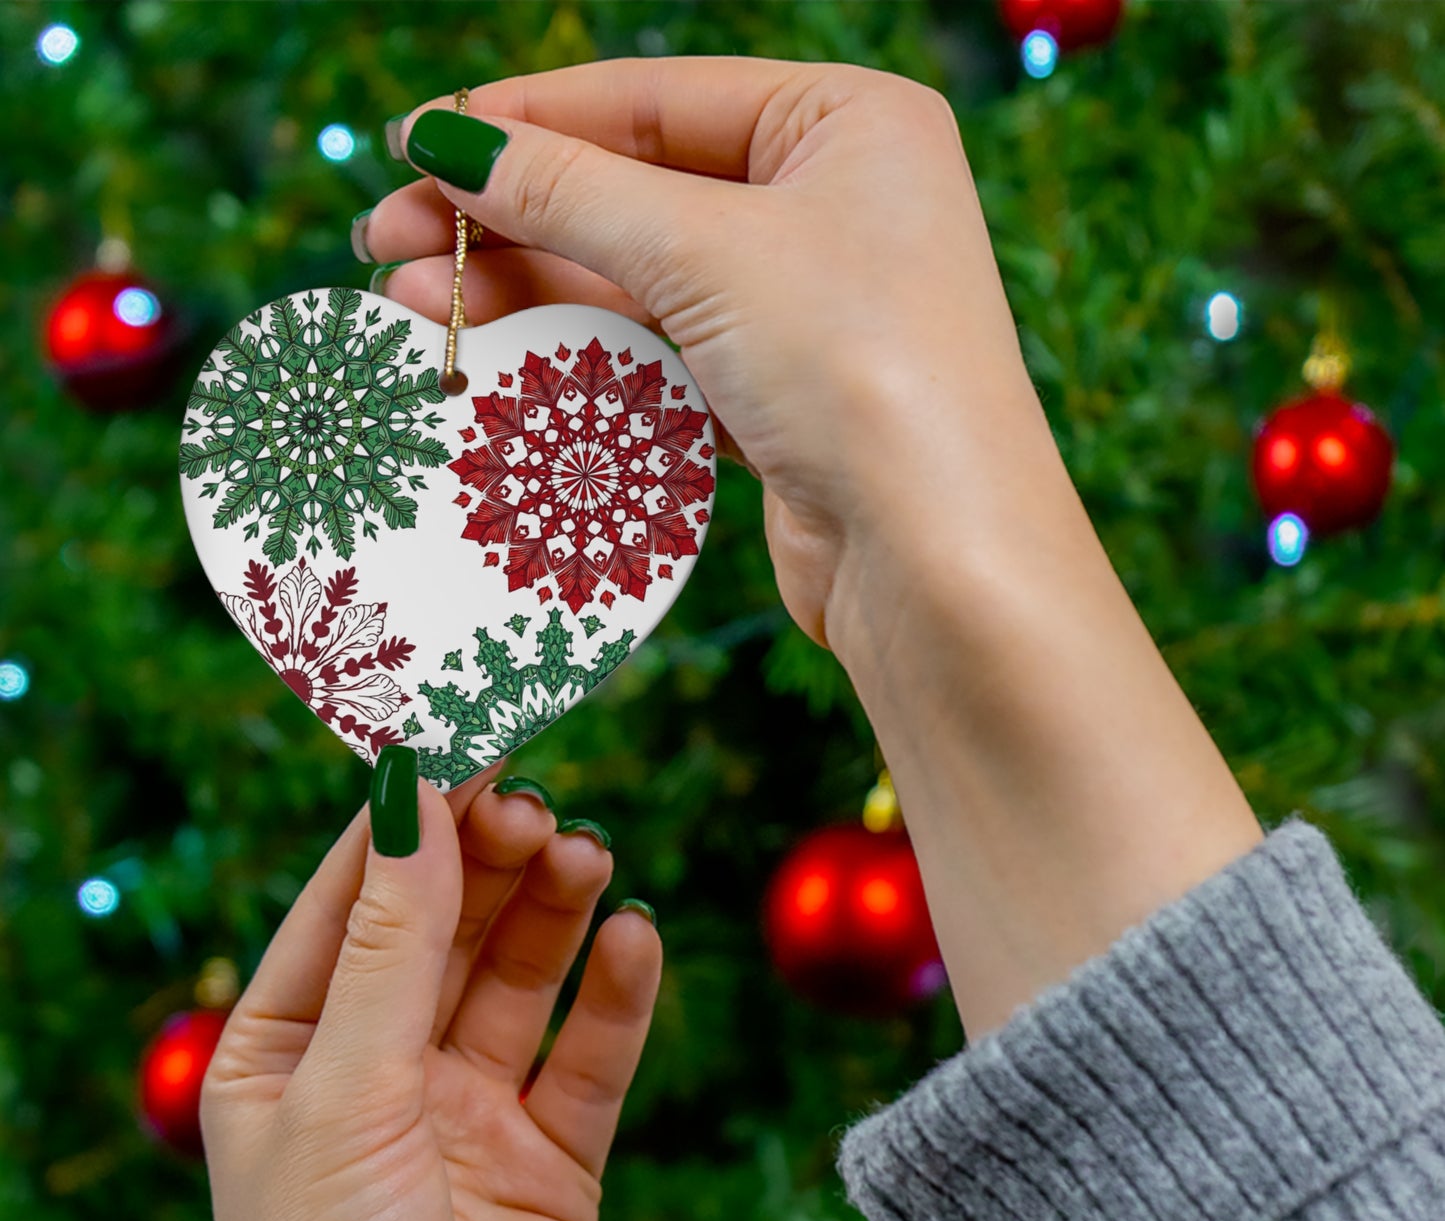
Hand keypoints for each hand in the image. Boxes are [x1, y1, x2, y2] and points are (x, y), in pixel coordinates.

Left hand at [201, 761, 660, 1220]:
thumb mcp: (346, 1095)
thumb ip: (392, 944)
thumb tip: (411, 795)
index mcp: (288, 1051)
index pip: (351, 899)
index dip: (407, 819)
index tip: (464, 736)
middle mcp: (379, 1071)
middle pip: (446, 926)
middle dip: (489, 860)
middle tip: (536, 805)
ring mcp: (469, 1112)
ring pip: (521, 976)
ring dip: (555, 910)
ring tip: (587, 856)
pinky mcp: (552, 1158)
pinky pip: (592, 1054)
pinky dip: (617, 994)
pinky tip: (636, 940)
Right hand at [359, 56, 1045, 654]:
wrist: (936, 560)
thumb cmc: (857, 368)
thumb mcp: (706, 251)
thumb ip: (571, 191)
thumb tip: (449, 140)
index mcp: (846, 122)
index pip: (654, 98)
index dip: (526, 118)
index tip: (416, 141)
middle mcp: (833, 204)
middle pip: (635, 189)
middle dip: (508, 216)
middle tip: (386, 240)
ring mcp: (806, 306)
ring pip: (638, 279)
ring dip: (527, 290)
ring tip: (411, 306)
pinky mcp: (780, 396)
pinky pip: (659, 352)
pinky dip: (580, 353)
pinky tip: (495, 358)